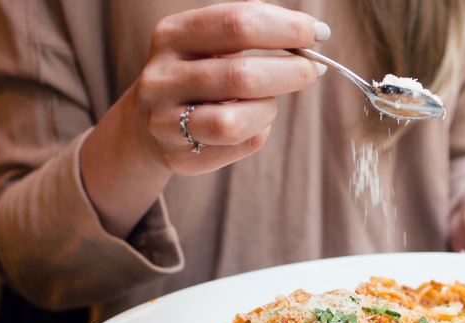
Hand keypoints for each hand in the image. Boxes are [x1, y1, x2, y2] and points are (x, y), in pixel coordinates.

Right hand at [81, 2, 328, 236]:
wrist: (146, 123)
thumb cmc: (196, 72)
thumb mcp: (209, 41)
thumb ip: (251, 31)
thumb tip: (312, 34)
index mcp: (172, 35)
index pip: (237, 24)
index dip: (285, 28)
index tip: (318, 32)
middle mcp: (162, 77)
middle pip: (242, 75)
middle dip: (291, 71)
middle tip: (314, 69)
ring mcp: (166, 121)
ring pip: (235, 122)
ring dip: (267, 110)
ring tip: (269, 102)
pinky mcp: (180, 156)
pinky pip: (239, 146)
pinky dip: (258, 133)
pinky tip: (252, 124)